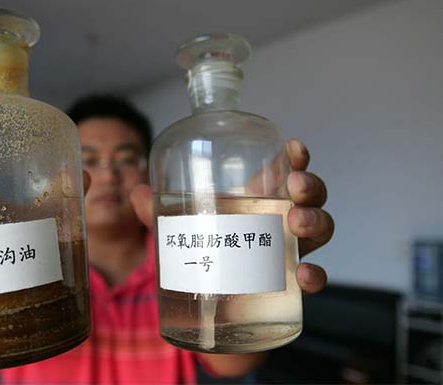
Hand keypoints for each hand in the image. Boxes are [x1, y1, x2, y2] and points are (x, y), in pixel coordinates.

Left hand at [130, 139, 332, 295]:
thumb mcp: (178, 230)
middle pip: (309, 196)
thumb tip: (137, 192)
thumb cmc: (202, 255)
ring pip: (319, 229)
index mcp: (257, 200)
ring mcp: (288, 252)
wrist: (210, 308)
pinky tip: (303, 276)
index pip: (285, 171)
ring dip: (315, 221)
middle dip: (309, 186)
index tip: (293, 147)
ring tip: (296, 222)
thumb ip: (158, 213)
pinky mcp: (288, 286)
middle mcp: (280, 222)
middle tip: (294, 186)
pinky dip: (314, 276)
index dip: (295, 157)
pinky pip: (312, 278)